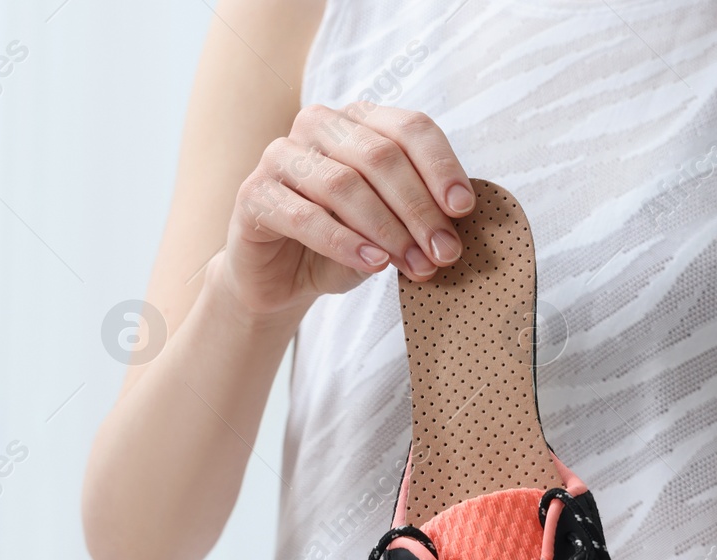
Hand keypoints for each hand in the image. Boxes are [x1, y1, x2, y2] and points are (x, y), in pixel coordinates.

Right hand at [215, 105, 475, 318]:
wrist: (281, 281)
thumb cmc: (341, 245)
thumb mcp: (390, 227)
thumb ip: (418, 216)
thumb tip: (457, 225)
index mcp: (359, 120)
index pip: (410, 128)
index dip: (441, 166)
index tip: (463, 209)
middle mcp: (318, 125)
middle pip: (380, 156)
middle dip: (419, 208)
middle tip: (444, 252)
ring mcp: (280, 155)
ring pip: (344, 184)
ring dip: (387, 229)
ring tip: (413, 265)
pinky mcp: (253, 194)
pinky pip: (304, 216)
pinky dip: (343, 243)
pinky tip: (372, 264)